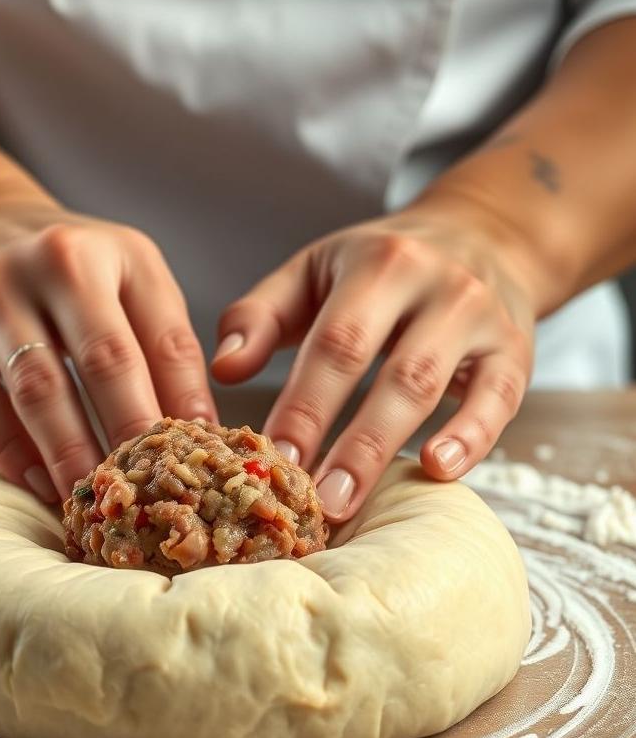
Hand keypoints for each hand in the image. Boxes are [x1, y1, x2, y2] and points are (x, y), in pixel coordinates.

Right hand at [0, 200, 216, 501]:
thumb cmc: (67, 273)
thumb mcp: (125, 279)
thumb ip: (162, 341)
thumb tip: (198, 429)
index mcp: (116, 253)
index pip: (165, 336)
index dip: (188, 401)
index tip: (201, 454)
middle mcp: (53, 264)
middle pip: (105, 361)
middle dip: (132, 432)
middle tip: (150, 488)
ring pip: (39, 389)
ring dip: (71, 453)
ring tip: (95, 497)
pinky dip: (14, 452)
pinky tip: (41, 484)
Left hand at [211, 199, 541, 520]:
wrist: (484, 235)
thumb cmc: (380, 264)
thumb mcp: (315, 270)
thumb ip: (262, 315)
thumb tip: (222, 367)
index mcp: (378, 264)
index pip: (336, 342)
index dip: (303, 404)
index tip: (271, 460)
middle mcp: (436, 286)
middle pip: (389, 371)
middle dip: (346, 441)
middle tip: (311, 500)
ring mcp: (480, 318)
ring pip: (433, 389)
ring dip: (386, 449)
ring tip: (347, 502)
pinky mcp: (515, 351)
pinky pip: (499, 399)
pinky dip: (471, 437)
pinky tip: (437, 470)